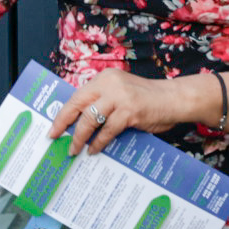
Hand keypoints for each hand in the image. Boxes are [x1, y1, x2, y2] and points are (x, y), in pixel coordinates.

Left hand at [48, 68, 194, 155]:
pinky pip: (107, 130)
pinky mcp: (129, 111)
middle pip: (77, 105)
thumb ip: (103, 101)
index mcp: (104, 78)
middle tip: (54, 137)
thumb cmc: (147, 99)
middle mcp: (108, 84)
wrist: (175, 99)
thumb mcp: (120, 93)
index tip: (53, 126)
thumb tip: (80, 122)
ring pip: (90, 119)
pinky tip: (94, 150)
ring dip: (80, 137)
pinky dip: (99, 142)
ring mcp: (119, 97)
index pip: (77, 96)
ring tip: (74, 149)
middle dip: (63, 123)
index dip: (63, 112)